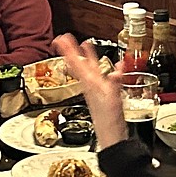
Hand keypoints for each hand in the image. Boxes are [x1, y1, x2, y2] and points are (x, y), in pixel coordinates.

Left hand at [53, 34, 126, 148]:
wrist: (111, 138)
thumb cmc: (109, 122)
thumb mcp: (112, 101)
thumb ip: (113, 84)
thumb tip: (115, 72)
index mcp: (90, 84)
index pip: (76, 63)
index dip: (68, 50)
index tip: (60, 39)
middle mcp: (90, 85)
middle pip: (79, 63)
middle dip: (73, 50)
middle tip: (64, 38)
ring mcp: (96, 90)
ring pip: (88, 69)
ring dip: (86, 56)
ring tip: (84, 45)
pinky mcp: (103, 95)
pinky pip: (100, 78)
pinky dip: (104, 70)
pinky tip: (112, 66)